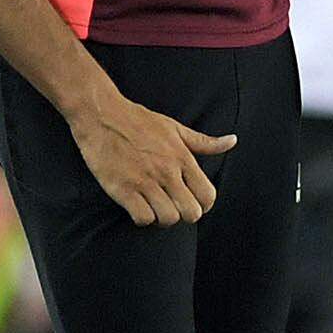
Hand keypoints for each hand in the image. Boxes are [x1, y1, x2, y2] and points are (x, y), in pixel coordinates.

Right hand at [67, 89, 236, 226]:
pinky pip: (143, 218)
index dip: (203, 205)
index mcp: (182, 157)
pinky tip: (137, 206)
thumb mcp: (175, 127)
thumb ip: (204, 141)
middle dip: (183, 215)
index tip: (192, 202)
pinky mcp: (123, 189)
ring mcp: (144, 181)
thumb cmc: (137, 120)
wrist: (101, 114)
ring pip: (168, 218)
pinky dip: (142, 218)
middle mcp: (166, 171)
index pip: (208, 195)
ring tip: (153, 207)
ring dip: (162, 218)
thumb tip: (232, 141)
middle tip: (171, 206)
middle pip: (191, 213)